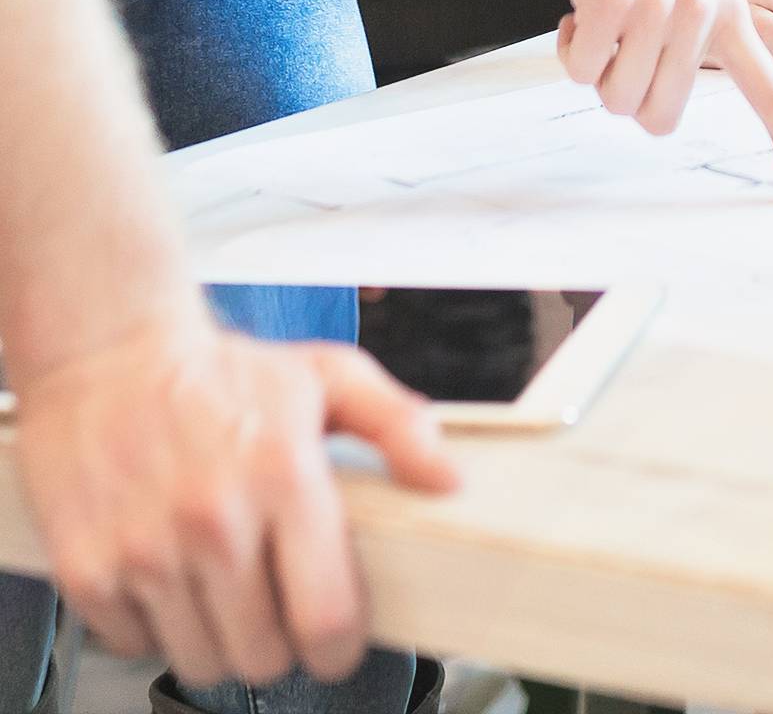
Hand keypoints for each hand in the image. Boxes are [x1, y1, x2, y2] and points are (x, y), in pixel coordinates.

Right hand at [13, 308, 458, 685]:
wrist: (105, 348)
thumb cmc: (219, 370)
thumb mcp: (325, 376)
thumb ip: (397, 425)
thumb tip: (446, 480)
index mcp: (282, 473)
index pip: (326, 619)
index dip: (337, 646)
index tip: (332, 636)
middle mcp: (214, 518)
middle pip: (263, 656)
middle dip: (275, 638)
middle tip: (267, 594)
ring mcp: (146, 549)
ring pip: (200, 662)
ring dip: (213, 636)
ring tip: (214, 579)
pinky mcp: (87, 569)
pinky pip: (135, 646)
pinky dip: (151, 624)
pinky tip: (163, 571)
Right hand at [525, 0, 772, 200]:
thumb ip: (691, 38)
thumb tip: (659, 111)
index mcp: (732, 13)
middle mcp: (705, 13)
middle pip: (660, 118)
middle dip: (627, 93)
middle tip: (616, 41)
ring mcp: (661, 6)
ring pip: (618, 101)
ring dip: (594, 68)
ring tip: (599, 11)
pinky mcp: (613, 0)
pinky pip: (581, 71)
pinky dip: (566, 48)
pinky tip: (575, 1)